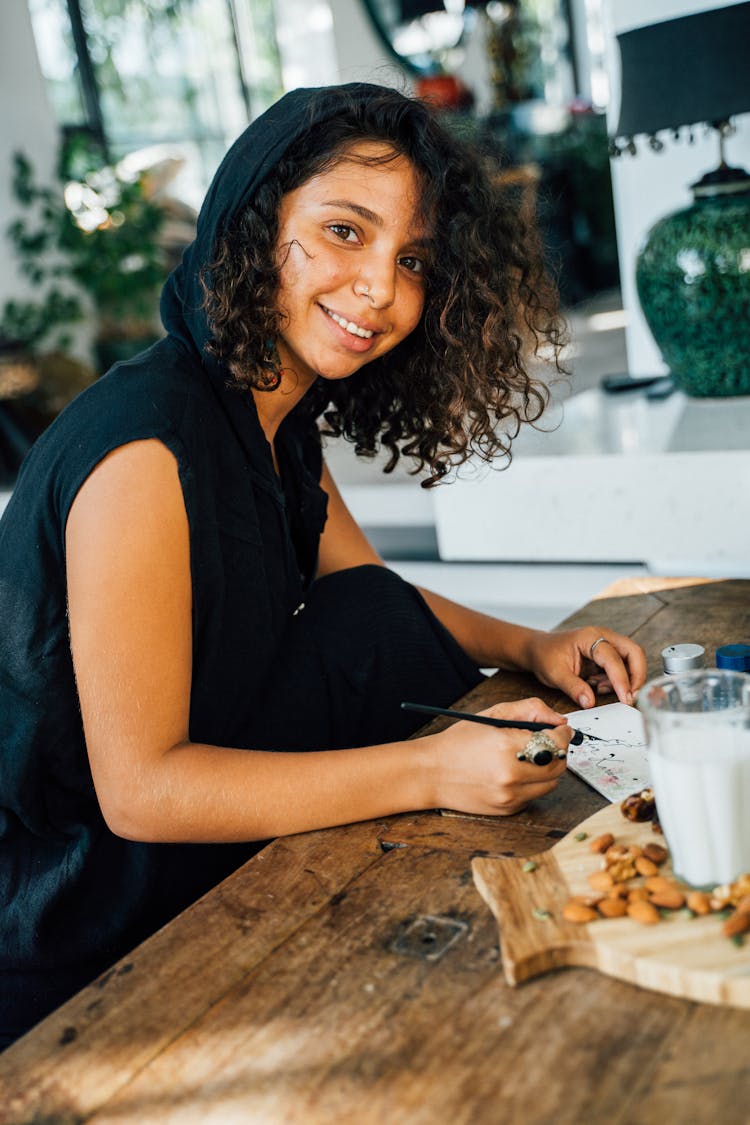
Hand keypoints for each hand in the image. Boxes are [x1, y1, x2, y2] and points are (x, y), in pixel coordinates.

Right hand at [428, 697, 571, 815]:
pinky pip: (534, 796)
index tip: (561, 730)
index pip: (557, 743)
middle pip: (559, 766)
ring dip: (547, 769)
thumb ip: (529, 710)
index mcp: (507, 746)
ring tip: (528, 758)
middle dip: (558, 752)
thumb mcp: (492, 714)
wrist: (431, 773)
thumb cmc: (459, 741)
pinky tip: (514, 772)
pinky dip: (532, 784)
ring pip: (551, 783)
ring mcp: (510, 796)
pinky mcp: (508, 809)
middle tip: (548, 742)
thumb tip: (558, 719)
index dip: (563, 734)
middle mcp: (511, 775)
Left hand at [525, 627, 646, 708]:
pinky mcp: (607, 654)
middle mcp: (603, 636)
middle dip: (636, 676)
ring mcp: (607, 643)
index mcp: (590, 637)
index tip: (626, 699)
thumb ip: (573, 688)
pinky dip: (617, 679)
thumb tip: (590, 703)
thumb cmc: (545, 656)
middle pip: (634, 653)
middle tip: (629, 697)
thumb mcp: (555, 674)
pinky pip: (622, 666)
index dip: (622, 680)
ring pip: (631, 659)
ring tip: (600, 688)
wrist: (538, 649)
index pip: (613, 658)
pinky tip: (598, 685)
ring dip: (625, 679)